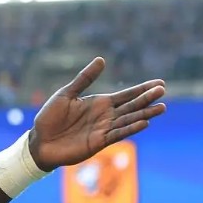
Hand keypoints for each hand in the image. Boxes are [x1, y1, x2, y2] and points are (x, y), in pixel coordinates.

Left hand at [29, 58, 166, 169]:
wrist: (40, 141)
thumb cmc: (50, 117)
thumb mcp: (66, 93)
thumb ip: (85, 78)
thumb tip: (102, 59)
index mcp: (100, 103)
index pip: (126, 95)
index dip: (142, 89)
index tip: (160, 83)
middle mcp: (106, 116)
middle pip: (132, 106)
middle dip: (147, 99)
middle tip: (163, 91)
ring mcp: (104, 129)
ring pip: (129, 120)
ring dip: (145, 114)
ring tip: (161, 107)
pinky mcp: (99, 142)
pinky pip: (118, 134)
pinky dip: (131, 128)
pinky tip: (144, 122)